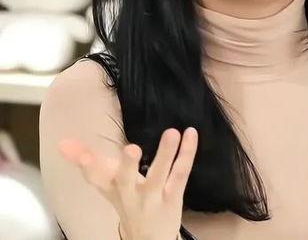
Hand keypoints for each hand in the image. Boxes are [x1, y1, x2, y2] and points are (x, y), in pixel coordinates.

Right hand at [59, 127, 197, 239]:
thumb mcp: (106, 184)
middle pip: (126, 181)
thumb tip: (63, 142)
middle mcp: (131, 195)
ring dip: (166, 154)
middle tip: (131, 148)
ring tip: (172, 132)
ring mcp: (154, 197)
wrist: (148, 239)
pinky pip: (181, 173)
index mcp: (113, 190)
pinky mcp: (174, 196)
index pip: (96, 178)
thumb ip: (87, 162)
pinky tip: (191, 133)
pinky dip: (187, 153)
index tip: (76, 151)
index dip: (87, 166)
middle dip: (127, 166)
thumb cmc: (127, 202)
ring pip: (160, 175)